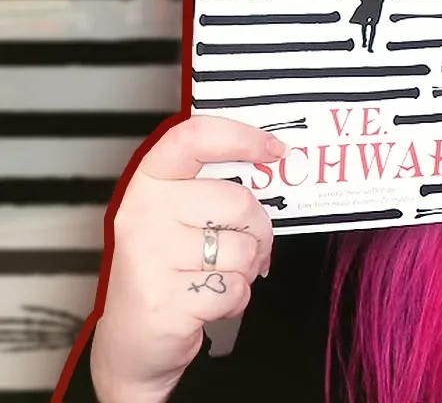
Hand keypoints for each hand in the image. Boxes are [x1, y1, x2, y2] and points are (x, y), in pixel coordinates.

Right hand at [89, 115, 282, 402]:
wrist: (132, 340)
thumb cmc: (167, 271)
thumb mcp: (180, 219)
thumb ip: (215, 189)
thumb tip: (273, 164)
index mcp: (149, 184)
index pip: (193, 138)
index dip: (242, 137)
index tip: (274, 149)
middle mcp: (143, 214)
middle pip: (238, 200)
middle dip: (257, 229)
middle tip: (243, 247)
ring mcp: (150, 257)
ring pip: (243, 249)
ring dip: (246, 269)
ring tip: (216, 277)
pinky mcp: (165, 300)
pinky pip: (235, 288)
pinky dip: (236, 299)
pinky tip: (209, 302)